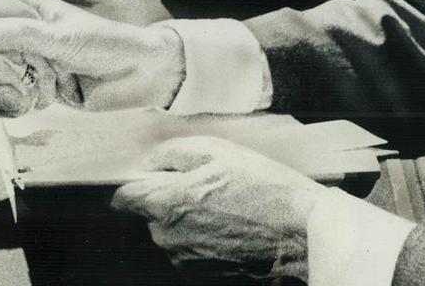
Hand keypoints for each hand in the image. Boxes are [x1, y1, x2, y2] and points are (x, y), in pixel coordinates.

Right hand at [0, 0, 184, 111]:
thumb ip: (21, 36)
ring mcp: (39, 66)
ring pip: (3, 79)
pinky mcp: (47, 90)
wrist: (143, 74)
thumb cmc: (108, 44)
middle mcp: (32, 39)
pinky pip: (20, 98)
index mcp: (33, 14)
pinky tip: (13, 107)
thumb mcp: (61, 38)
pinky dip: (14, 104)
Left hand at [111, 136, 326, 280]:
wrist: (302, 234)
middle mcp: (169, 238)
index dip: (135, 182)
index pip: (122, 198)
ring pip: (172, 232)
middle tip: (206, 183)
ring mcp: (186, 261)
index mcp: (167, 204)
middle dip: (169, 197)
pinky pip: (192, 249)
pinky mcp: (204, 274)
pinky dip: (205, 236)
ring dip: (189, 217)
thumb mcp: (218, 151)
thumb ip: (172, 153)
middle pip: (150, 214)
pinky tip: (233, 223)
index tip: (153, 174)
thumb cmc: (263, 188)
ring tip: (226, 204)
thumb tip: (149, 162)